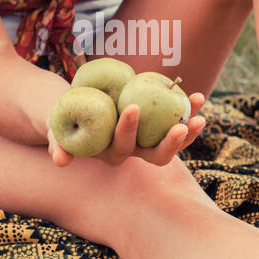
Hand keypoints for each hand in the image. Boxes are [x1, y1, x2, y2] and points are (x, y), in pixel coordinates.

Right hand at [47, 92, 206, 167]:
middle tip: (182, 125)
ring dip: (189, 127)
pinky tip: (199, 98)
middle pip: (157, 154)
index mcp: (112, 154)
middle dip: (171, 142)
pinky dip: (188, 110)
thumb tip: (61, 160)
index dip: (129, 131)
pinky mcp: (156, 126)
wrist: (77, 107)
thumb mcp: (57, 130)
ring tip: (200, 105)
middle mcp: (134, 151)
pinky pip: (176, 120)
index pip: (124, 148)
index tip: (132, 108)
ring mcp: (147, 139)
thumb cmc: (64, 118)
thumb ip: (58, 144)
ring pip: (173, 140)